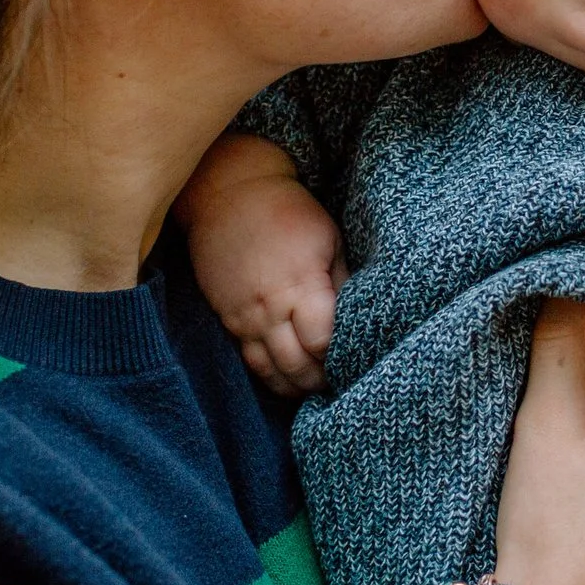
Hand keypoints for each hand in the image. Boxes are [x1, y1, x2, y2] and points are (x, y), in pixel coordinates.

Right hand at [179, 134, 345, 395]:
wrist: (229, 196)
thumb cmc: (288, 212)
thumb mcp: (329, 239)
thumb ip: (342, 283)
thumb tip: (357, 319)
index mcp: (301, 285)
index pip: (323, 342)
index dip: (339, 356)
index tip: (353, 357)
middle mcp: (270, 308)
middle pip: (297, 366)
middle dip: (319, 380)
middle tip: (338, 381)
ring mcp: (244, 317)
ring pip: (269, 371)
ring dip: (294, 386)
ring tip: (314, 388)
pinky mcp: (227, 318)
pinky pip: (248, 359)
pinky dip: (269, 375)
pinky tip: (286, 378)